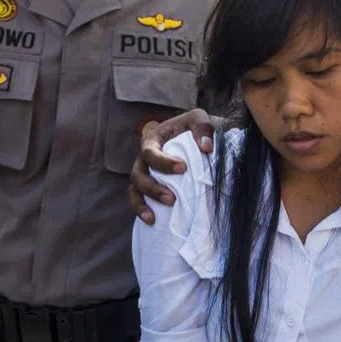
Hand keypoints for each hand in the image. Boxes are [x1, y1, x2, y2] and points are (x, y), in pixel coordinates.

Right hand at [127, 108, 216, 223]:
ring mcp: (144, 174)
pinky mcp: (148, 188)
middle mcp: (143, 159)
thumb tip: (206, 148)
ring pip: (134, 190)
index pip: (150, 152)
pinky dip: (142, 211)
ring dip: (143, 203)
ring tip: (154, 217)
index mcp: (152, 140)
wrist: (194, 137)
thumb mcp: (199, 119)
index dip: (163, 162)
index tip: (183, 167)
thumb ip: (203, 128)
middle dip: (152, 188)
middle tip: (172, 198)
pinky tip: (152, 222)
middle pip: (137, 174)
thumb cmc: (194, 128)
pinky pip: (138, 201)